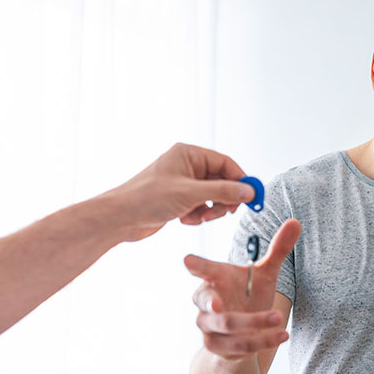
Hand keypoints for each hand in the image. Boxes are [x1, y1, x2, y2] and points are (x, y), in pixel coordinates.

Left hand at [106, 143, 256, 241]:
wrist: (120, 218)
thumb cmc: (146, 198)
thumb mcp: (191, 194)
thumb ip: (223, 192)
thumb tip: (248, 191)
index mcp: (189, 154)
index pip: (225, 163)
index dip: (241, 179)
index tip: (252, 195)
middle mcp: (187, 166)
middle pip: (221, 181)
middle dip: (224, 199)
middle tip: (227, 212)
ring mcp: (183, 183)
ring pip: (213, 196)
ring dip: (210, 210)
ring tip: (199, 217)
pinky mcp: (179, 199)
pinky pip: (201, 206)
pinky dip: (198, 215)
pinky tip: (185, 219)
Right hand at [185, 219, 300, 359]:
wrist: (242, 333)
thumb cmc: (248, 295)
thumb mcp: (264, 274)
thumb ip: (278, 250)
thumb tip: (296, 222)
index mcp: (215, 278)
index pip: (202, 270)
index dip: (195, 265)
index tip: (187, 260)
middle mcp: (207, 302)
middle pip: (207, 302)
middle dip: (214, 304)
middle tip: (219, 304)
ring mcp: (209, 326)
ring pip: (226, 325)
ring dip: (254, 323)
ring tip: (279, 318)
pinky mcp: (217, 346)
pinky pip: (239, 346)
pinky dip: (262, 341)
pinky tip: (282, 335)